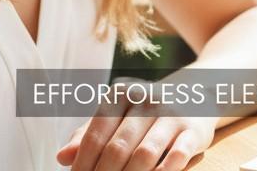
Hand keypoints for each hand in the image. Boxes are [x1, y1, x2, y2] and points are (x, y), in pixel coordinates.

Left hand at [55, 79, 214, 170]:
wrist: (194, 97)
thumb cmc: (144, 114)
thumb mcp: (116, 117)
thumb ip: (87, 135)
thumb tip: (62, 158)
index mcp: (121, 93)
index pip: (96, 134)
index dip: (83, 163)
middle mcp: (146, 99)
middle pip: (117, 148)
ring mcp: (172, 113)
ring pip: (145, 154)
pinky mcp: (193, 130)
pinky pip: (176, 157)